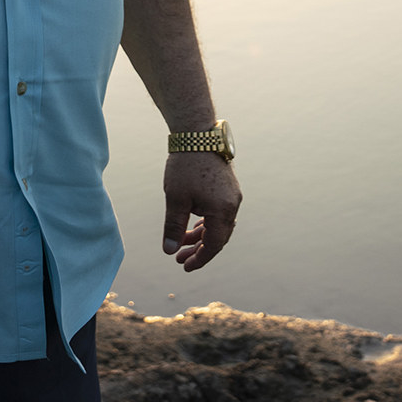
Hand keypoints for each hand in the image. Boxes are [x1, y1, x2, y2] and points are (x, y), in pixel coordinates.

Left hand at [161, 154, 241, 272]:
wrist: (197, 133)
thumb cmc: (185, 166)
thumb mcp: (176, 199)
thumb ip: (174, 227)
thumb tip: (169, 251)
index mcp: (223, 210)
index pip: (215, 244)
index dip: (200, 259)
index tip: (185, 267)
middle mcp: (233, 204)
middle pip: (218, 236)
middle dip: (199, 249)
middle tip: (179, 259)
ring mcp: (232, 195)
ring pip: (218, 224)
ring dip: (200, 235)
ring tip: (180, 244)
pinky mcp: (227, 187)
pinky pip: (218, 212)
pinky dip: (205, 222)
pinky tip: (191, 226)